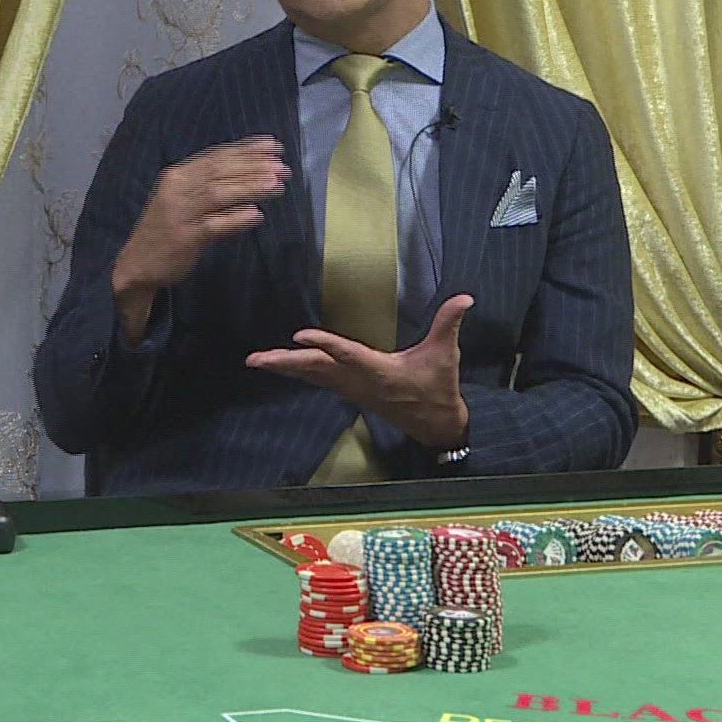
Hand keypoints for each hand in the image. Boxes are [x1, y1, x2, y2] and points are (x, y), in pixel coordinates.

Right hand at [112, 136, 290, 342]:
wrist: (137, 264)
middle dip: (253, 167)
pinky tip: (256, 215)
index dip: (246, 149)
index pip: (215, 156)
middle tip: (282, 167)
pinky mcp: (183, 238)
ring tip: (276, 185)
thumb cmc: (168, 229)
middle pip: (219, 171)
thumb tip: (253, 170)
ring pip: (218, 194)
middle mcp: (176, 189)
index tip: (274, 146)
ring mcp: (179, 213)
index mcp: (177, 175)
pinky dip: (235, 219)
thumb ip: (210, 184)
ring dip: (249, 187)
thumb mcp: (184, 199)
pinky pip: (213, 225)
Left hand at [245, 294, 475, 449]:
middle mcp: (357, 381)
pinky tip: (279, 365)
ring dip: (284, 368)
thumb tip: (466, 297)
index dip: (324, 344)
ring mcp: (350, 388)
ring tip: (255, 361)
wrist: (434, 424)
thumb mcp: (445, 355)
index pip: (347, 354)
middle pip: (315, 370)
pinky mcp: (348, 390)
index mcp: (378, 371)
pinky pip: (315, 380)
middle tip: (255, 359)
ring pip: (311, 376)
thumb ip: (449, 323)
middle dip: (285, 363)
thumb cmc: (438, 387)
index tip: (300, 335)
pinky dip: (296, 372)